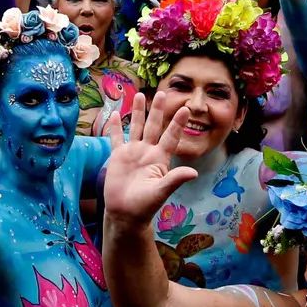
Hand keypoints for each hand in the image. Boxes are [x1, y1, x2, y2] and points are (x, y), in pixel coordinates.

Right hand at [103, 93, 200, 225]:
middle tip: (163, 92)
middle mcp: (147, 152)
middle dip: (158, 110)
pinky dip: (114, 127)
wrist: (124, 214)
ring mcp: (132, 153)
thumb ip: (174, 179)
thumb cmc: (144, 206)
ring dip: (137, 112)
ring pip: (135, 127)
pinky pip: (116, 139)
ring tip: (140, 95)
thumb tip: (193, 173)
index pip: (171, 137)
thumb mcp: (160, 192)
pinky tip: (113, 114)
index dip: (177, 124)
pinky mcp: (117, 157)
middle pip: (154, 126)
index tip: (186, 109)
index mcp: (160, 159)